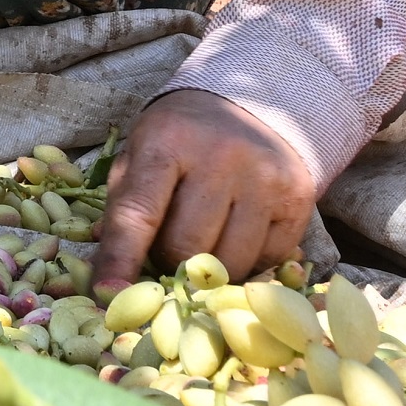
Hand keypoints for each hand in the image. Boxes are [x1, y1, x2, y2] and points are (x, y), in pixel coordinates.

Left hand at [99, 88, 319, 285]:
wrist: (252, 106)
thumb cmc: (181, 139)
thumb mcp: (140, 153)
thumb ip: (123, 208)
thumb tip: (107, 279)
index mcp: (167, 140)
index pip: (138, 213)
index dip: (120, 261)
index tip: (105, 298)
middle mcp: (221, 156)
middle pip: (186, 248)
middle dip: (169, 265)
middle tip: (168, 253)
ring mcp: (265, 178)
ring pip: (228, 263)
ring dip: (208, 272)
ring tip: (202, 248)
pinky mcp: (299, 199)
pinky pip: (266, 261)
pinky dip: (246, 265)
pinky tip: (237, 238)